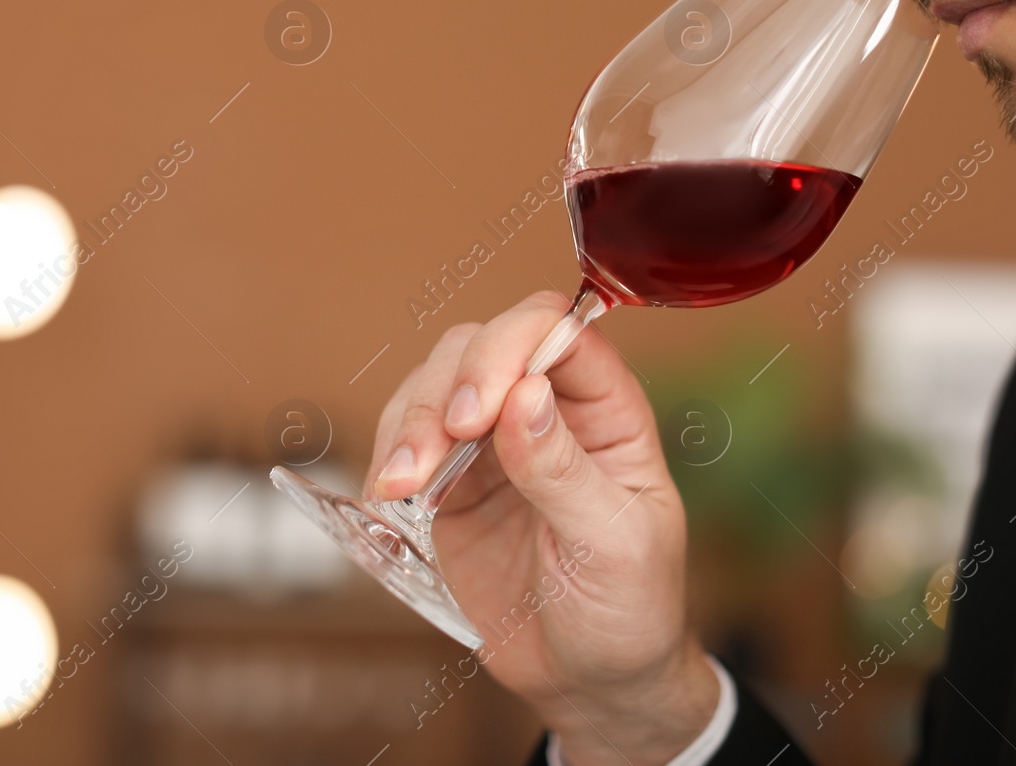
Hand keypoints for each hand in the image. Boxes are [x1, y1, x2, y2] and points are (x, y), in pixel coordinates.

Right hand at [367, 290, 718, 765]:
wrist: (592, 683)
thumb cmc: (629, 609)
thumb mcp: (614, 545)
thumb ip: (565, 470)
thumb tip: (524, 394)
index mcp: (607, 410)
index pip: (557, 332)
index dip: (510, 348)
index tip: (478, 410)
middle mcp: (549, 409)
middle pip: (483, 346)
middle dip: (446, 390)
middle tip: (428, 458)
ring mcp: (495, 444)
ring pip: (436, 384)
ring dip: (409, 424)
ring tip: (397, 486)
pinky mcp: (452, 483)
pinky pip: (408, 439)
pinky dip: (388, 455)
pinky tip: (386, 494)